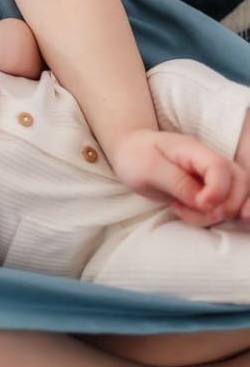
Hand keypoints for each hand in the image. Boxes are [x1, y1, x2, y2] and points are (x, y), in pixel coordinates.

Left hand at [111, 129, 249, 225]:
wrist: (128, 152)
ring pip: (237, 196)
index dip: (218, 190)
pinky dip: (211, 216)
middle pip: (240, 181)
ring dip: (219, 213)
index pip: (221, 168)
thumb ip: (178, 183)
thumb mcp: (149, 168)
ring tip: (186, 211)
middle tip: (205, 214)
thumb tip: (203, 202)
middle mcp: (208, 162)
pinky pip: (222, 206)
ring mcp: (210, 176)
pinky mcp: (207, 190)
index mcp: (194, 150)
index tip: (201, 205)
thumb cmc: (136, 156)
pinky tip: (187, 212)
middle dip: (230, 204)